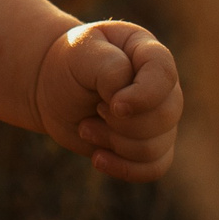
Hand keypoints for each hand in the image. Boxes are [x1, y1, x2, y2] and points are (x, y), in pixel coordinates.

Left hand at [35, 21, 181, 181]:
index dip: (143, 96)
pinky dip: (124, 168)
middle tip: (94, 109)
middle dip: (121, 123)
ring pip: (156, 146)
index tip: (113, 105)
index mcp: (147, 51)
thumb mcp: (80, 53)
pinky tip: (97, 158)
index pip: (164, 74)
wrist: (54, 88)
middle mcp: (161, 85)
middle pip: (164, 116)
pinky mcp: (149, 143)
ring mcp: (158, 116)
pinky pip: (154, 167)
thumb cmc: (69, 64)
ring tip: (86, 128)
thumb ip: (109, 68)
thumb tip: (126, 102)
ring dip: (115, 143)